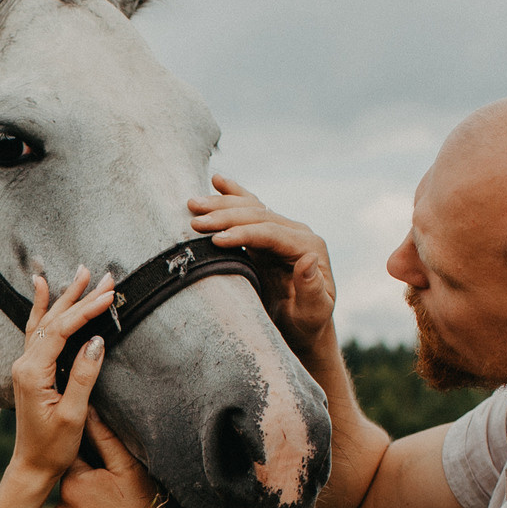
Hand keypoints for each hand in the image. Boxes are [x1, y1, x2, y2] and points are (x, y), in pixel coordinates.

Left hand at [3, 266, 115, 482]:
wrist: (32, 466)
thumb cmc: (54, 447)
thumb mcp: (73, 415)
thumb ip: (83, 376)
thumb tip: (96, 341)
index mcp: (33, 373)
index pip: (61, 331)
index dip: (86, 310)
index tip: (110, 294)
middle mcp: (24, 364)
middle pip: (53, 320)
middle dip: (79, 296)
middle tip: (102, 274)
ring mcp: (25, 365)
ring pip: (45, 322)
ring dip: (64, 297)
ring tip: (80, 272)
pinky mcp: (30, 370)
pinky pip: (36, 331)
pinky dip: (42, 308)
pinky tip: (42, 288)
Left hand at [56, 414, 201, 507]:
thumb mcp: (129, 470)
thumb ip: (104, 438)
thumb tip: (87, 410)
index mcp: (73, 484)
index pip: (75, 455)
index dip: (95, 454)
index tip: (112, 461)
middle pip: (77, 483)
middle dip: (96, 481)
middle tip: (124, 488)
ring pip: (80, 507)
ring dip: (96, 505)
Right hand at [186, 175, 335, 358]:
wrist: (303, 327)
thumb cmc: (307, 325)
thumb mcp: (313, 313)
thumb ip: (312, 289)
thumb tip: (308, 259)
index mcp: (309, 248)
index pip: (272, 232)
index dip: (244, 233)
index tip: (216, 239)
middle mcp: (296, 234)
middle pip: (259, 215)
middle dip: (226, 216)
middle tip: (196, 222)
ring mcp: (281, 231)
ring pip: (251, 208)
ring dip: (222, 204)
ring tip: (193, 204)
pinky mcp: (267, 235)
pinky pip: (250, 209)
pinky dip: (234, 194)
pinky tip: (218, 180)